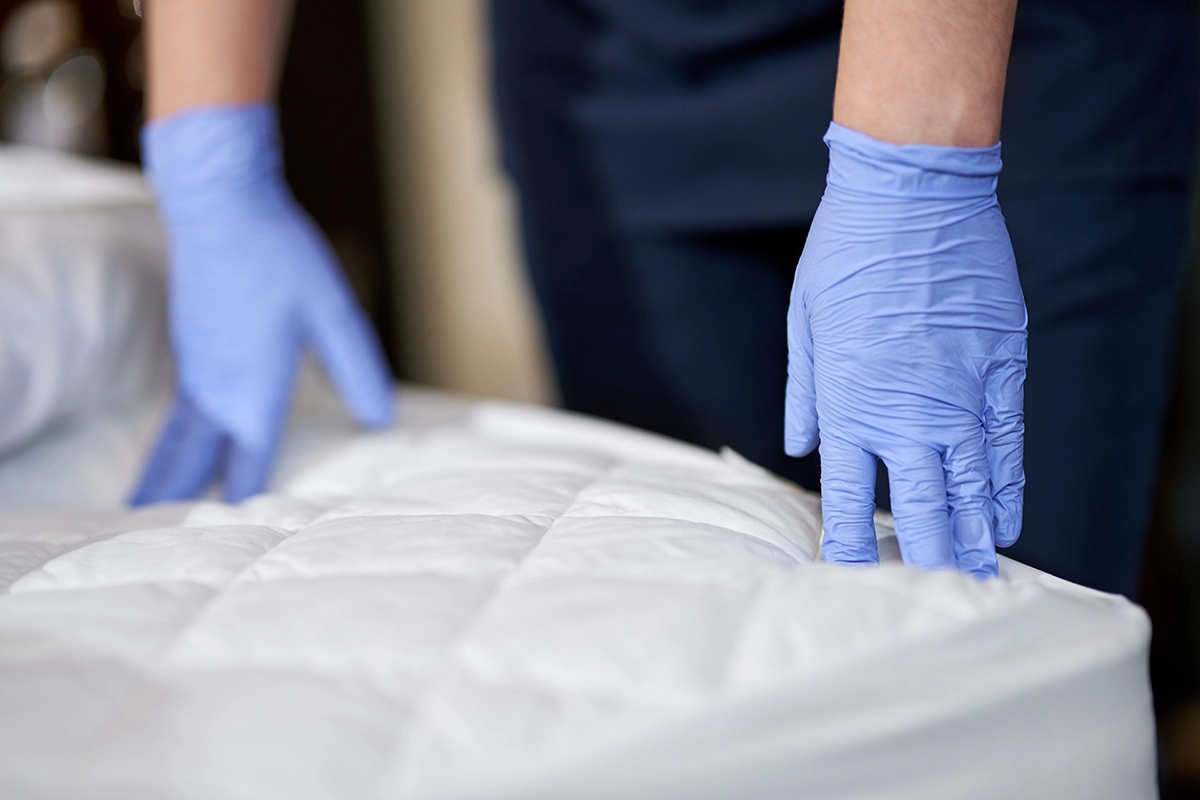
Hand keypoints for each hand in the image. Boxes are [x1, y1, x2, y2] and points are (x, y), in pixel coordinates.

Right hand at [131, 103, 392, 504]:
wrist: (218, 204)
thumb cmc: (279, 258)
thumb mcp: (334, 315)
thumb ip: (358, 372)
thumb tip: (381, 423)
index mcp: (252, 394)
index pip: (248, 468)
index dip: (247, 507)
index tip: (239, 544)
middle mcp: (214, 391)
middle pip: (190, 463)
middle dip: (178, 503)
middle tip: (160, 540)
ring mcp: (194, 369)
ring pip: (176, 438)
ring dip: (167, 474)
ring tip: (149, 505)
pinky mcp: (189, 347)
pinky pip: (177, 411)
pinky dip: (172, 439)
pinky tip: (183, 440)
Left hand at [785, 122, 1026, 577]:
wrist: (912, 193)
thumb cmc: (846, 254)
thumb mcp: (804, 322)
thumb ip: (807, 393)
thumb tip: (806, 447)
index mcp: (850, 404)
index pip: (848, 500)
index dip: (850, 548)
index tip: (850, 582)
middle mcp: (909, 412)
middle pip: (919, 510)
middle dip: (923, 563)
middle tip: (930, 602)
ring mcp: (962, 394)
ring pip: (972, 489)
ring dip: (971, 540)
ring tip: (974, 582)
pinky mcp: (1002, 370)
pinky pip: (1008, 447)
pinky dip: (1006, 490)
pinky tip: (1003, 522)